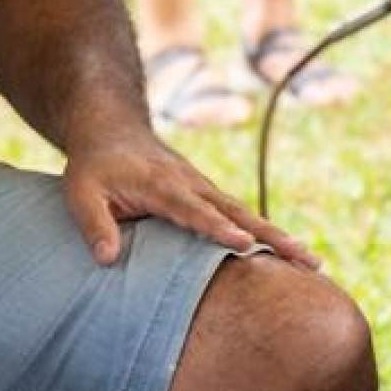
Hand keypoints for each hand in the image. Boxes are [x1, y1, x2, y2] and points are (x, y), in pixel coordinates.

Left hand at [62, 123, 319, 269]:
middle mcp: (192, 184)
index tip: (244, 244)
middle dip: (272, 236)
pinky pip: (240, 214)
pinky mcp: (207, 194)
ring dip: (278, 236)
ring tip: (310, 262)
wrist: (113, 128)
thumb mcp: (80, 193)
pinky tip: (286, 253)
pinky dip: (265, 232)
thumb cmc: (95, 165)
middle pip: (238, 212)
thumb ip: (94, 224)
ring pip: (247, 213)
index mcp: (162, 185)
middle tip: (304, 257)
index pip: (195, 210)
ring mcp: (204, 188)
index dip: (218, 228)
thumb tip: (107, 260)